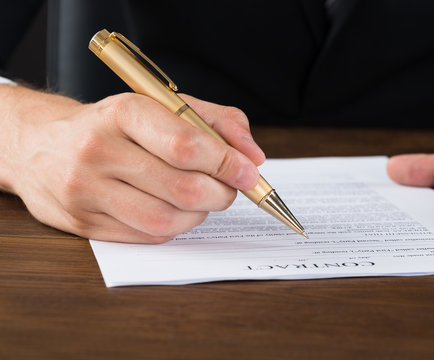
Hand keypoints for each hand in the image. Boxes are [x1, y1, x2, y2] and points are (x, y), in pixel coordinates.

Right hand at [0, 86, 264, 242]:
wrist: (42, 145)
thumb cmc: (115, 125)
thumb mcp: (163, 106)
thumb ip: (216, 122)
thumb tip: (253, 156)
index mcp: (123, 113)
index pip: (186, 145)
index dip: (227, 163)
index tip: (249, 172)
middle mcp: (99, 151)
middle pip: (183, 188)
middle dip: (221, 193)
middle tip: (229, 188)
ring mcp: (87, 191)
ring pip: (167, 219)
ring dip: (199, 214)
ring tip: (202, 198)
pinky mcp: (84, 223)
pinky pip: (148, 236)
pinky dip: (175, 226)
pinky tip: (174, 209)